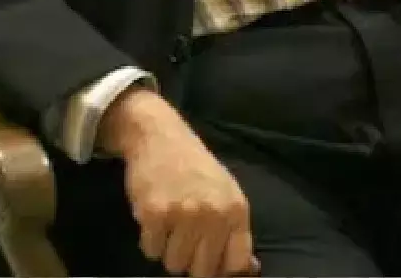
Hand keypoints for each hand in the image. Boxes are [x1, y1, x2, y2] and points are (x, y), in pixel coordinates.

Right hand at [97, 87, 258, 276]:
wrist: (160, 136)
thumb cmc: (195, 168)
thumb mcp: (226, 193)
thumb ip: (236, 232)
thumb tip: (250, 269)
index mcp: (236, 210)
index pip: (236, 263)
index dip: (220, 268)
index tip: (209, 260)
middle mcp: (214, 213)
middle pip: (202, 271)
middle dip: (192, 262)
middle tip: (185, 240)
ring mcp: (184, 214)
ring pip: (174, 264)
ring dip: (168, 251)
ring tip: (170, 225)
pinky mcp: (155, 213)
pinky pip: (150, 251)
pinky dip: (150, 240)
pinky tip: (155, 218)